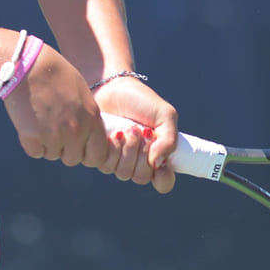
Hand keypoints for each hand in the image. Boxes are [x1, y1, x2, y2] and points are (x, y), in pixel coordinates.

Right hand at [1, 44, 110, 169]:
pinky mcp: (33, 137)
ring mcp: (54, 135)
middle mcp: (76, 130)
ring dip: (47, 144)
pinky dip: (32, 142)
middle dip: (64, 150)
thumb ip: (87, 118)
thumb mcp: (82, 94)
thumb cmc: (55, 74)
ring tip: (41, 120)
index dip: (87, 153)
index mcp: (91, 119)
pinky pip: (35, 152)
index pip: (97, 156)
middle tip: (55, 131)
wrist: (29, 65)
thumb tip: (86, 140)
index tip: (78, 146)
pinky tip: (30, 122)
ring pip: (52, 155)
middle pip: (72, 159)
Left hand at [93, 76, 177, 193]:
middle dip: (142, 154)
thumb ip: (169, 140)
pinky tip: (114, 133)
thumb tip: (158, 164)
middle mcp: (138, 161)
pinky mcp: (100, 155)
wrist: (111, 87)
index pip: (163, 182)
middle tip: (142, 131)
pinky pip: (106, 165)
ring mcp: (118, 160)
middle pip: (141, 177)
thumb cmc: (140, 100)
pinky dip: (112, 148)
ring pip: (123, 173)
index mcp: (157, 155)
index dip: (163, 179)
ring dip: (128, 149)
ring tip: (128, 128)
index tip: (163, 166)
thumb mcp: (164, 115)